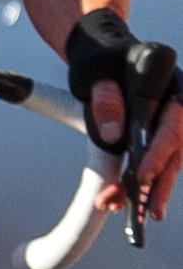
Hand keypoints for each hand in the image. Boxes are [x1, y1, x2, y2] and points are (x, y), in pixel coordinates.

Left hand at [67, 9, 182, 220]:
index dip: (158, 152)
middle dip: (159, 180)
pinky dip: (144, 180)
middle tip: (145, 210)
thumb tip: (114, 135)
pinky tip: (129, 201)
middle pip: (176, 146)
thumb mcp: (94, 72)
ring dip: (153, 188)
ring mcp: (170, 115)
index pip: (170, 121)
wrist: (100, 51)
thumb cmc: (99, 58)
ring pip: (170, 158)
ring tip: (138, 217)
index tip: (139, 175)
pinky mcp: (160, 130)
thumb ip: (104, 100)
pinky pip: (158, 158)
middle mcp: (176, 98)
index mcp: (166, 78)